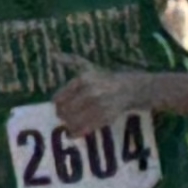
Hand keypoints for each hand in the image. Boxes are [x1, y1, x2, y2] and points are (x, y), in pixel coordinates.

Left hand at [51, 62, 167, 139]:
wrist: (133, 89)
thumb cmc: (107, 78)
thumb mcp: (90, 67)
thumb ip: (71, 61)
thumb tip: (54, 54)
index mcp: (82, 80)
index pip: (58, 98)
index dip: (57, 105)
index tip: (60, 106)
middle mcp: (90, 92)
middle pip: (64, 111)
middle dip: (62, 115)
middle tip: (64, 117)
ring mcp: (98, 105)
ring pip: (73, 121)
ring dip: (69, 125)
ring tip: (71, 124)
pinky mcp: (106, 117)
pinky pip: (85, 128)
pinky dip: (77, 132)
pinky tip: (75, 132)